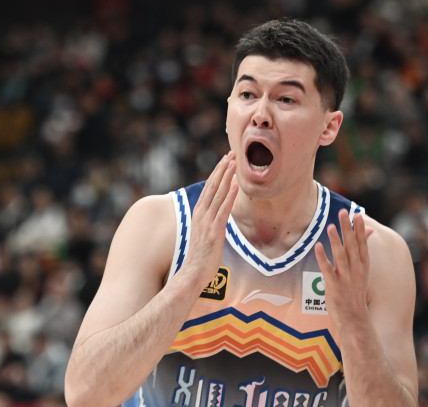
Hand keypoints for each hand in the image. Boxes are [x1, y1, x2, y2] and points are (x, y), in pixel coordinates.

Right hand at [183, 152, 237, 287]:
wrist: (192, 273)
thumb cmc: (200, 256)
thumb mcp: (204, 233)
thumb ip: (209, 221)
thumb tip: (218, 215)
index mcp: (199, 213)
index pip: (209, 188)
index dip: (217, 172)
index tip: (224, 160)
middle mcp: (201, 214)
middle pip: (212, 186)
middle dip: (222, 169)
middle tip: (230, 154)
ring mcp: (207, 222)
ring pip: (218, 194)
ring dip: (226, 177)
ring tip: (234, 163)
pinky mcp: (214, 231)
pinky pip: (223, 210)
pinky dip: (229, 197)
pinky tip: (235, 186)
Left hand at [314, 210, 373, 326]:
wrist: (354, 319)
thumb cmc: (356, 293)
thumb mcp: (362, 272)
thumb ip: (361, 253)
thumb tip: (368, 233)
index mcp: (363, 266)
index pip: (363, 244)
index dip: (360, 229)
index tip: (358, 215)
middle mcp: (356, 270)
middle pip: (352, 246)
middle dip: (347, 228)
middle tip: (344, 212)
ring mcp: (345, 278)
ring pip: (340, 256)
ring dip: (335, 241)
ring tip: (330, 226)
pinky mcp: (333, 286)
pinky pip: (327, 269)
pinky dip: (323, 257)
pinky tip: (318, 246)